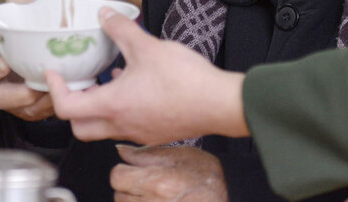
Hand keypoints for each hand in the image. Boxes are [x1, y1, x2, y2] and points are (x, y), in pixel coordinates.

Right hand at [0, 0, 54, 120]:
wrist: (39, 56)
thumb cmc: (26, 33)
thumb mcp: (22, 15)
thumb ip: (20, 2)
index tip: (2, 66)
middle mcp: (0, 82)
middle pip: (1, 96)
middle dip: (16, 95)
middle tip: (34, 88)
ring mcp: (16, 100)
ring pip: (24, 108)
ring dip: (41, 101)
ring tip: (57, 90)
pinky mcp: (32, 110)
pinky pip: (41, 114)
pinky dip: (53, 106)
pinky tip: (67, 95)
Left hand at [47, 6, 247, 143]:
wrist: (220, 104)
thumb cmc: (185, 80)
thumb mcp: (147, 46)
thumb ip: (121, 29)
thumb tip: (105, 14)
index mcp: (113, 105)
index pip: (66, 108)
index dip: (54, 89)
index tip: (54, 73)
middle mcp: (121, 125)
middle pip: (79, 128)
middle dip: (71, 106)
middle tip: (75, 82)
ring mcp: (138, 132)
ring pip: (102, 128)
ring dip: (96, 107)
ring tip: (105, 78)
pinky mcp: (153, 132)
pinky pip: (124, 125)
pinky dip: (118, 109)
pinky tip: (131, 84)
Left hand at [110, 145, 226, 201]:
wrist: (230, 197)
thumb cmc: (208, 178)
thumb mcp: (180, 156)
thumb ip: (147, 154)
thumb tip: (121, 151)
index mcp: (157, 182)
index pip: (117, 177)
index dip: (124, 171)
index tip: (134, 171)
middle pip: (118, 196)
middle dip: (128, 189)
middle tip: (146, 185)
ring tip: (154, 197)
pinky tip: (157, 201)